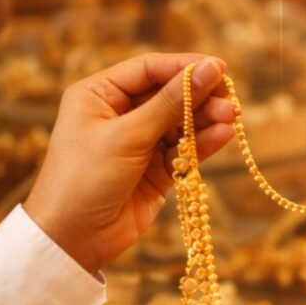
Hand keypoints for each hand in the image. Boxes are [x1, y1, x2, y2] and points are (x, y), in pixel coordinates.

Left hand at [23, 53, 237, 273]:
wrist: (73, 238)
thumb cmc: (86, 178)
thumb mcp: (128, 135)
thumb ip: (171, 103)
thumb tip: (209, 69)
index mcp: (99, 94)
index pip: (149, 69)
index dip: (185, 67)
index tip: (219, 68)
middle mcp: (120, 114)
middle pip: (170, 94)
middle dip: (201, 96)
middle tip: (230, 100)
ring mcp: (140, 142)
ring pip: (182, 122)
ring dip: (207, 119)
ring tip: (232, 118)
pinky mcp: (157, 169)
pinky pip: (186, 149)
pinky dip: (205, 142)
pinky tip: (224, 135)